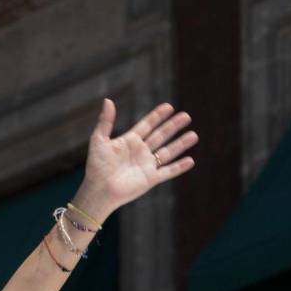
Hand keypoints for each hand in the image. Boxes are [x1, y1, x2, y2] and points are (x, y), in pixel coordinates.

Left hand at [73, 99, 198, 221]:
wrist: (98, 190)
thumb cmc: (96, 166)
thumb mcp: (99, 141)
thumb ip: (105, 122)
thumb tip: (108, 100)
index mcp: (129, 142)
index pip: (147, 125)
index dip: (157, 116)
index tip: (169, 106)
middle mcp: (140, 152)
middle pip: (160, 136)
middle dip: (173, 126)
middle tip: (186, 116)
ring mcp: (146, 165)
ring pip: (167, 152)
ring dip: (181, 144)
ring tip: (194, 135)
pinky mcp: (150, 179)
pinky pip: (168, 172)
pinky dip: (179, 167)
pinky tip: (191, 160)